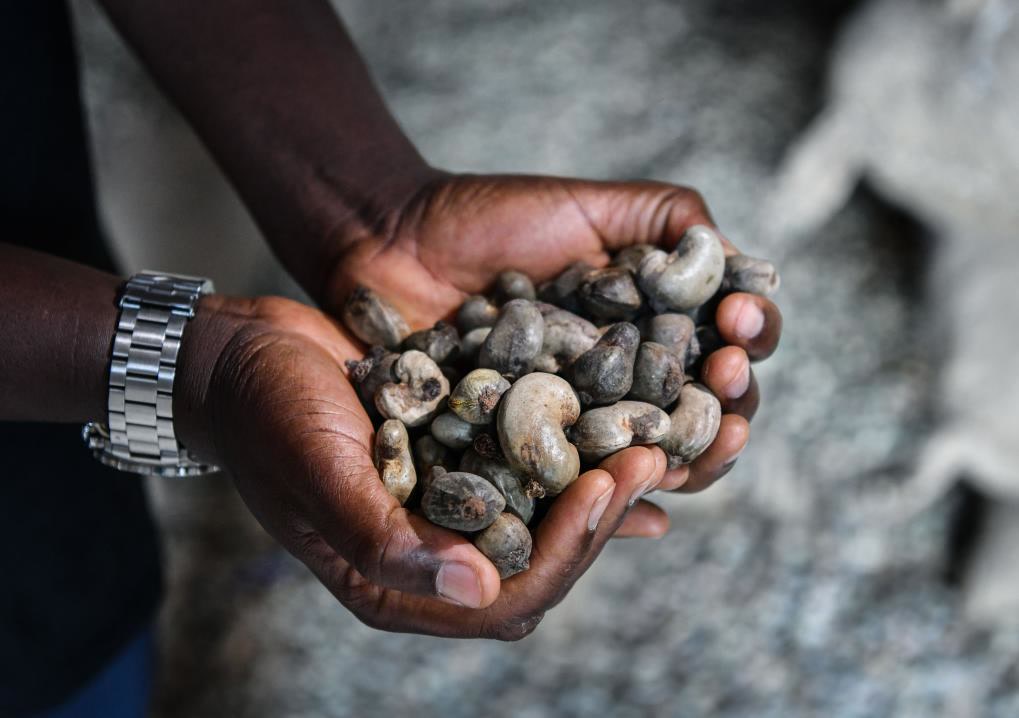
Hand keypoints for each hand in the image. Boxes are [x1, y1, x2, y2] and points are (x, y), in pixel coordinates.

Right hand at [174, 294, 667, 637]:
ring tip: (652, 445)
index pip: (504, 597)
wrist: (244, 356)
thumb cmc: (267, 415)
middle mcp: (429, 554)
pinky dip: (573, 455)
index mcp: (393, 581)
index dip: (565, 551)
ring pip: (543, 516)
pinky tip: (620, 432)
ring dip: (598, 485)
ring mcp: (446, 506)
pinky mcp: (457, 458)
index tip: (605, 485)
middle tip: (651, 459)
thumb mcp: (318, 473)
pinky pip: (529, 469)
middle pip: (539, 562)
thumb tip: (481, 591)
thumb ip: (387, 540)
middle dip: (599, 517)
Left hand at [323, 173, 782, 492]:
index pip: (726, 346)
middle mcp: (628, 386)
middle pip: (705, 415)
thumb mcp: (592, 206)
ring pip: (656, 460)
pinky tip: (645, 499)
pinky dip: (617, 496)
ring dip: (692, 453)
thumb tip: (749, 266)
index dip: (749, 338)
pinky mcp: (531, 460)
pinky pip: (581, 489)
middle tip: (726, 374)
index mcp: (654, 330)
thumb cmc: (494, 220)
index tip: (738, 319)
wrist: (396, 245)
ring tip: (697, 433)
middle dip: (731, 401)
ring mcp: (581, 427)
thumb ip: (670, 220)